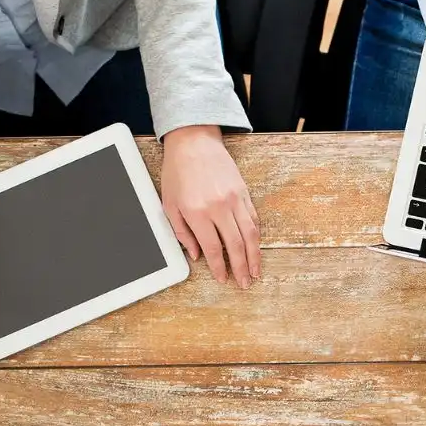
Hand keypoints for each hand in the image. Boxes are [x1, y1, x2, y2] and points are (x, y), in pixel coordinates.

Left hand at [161, 125, 260, 287]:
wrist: (194, 141)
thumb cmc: (178, 172)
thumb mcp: (169, 204)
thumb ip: (182, 233)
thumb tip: (196, 255)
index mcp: (197, 212)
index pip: (213, 248)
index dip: (219, 267)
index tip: (223, 279)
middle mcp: (218, 207)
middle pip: (235, 246)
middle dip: (241, 269)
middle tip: (244, 284)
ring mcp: (234, 199)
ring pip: (249, 234)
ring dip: (254, 256)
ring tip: (255, 272)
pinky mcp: (244, 192)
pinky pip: (253, 219)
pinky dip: (255, 236)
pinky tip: (255, 247)